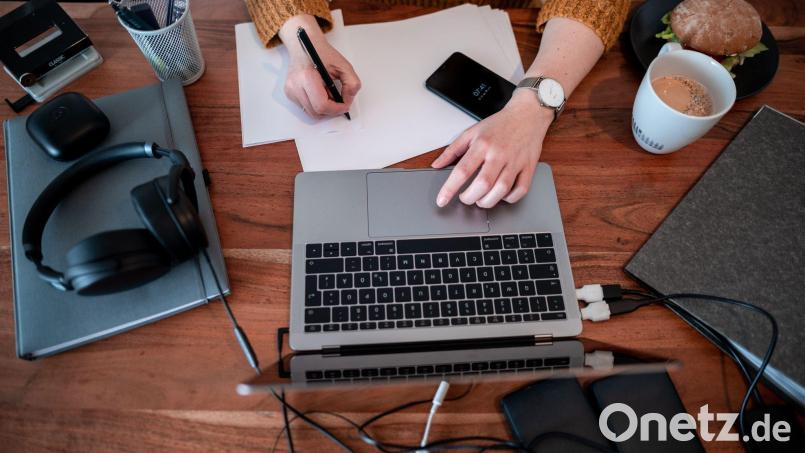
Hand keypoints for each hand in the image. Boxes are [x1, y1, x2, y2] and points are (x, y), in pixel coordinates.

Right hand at [278, 15, 360, 117]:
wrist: (304, 44)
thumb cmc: (321, 53)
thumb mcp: (343, 65)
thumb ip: (352, 84)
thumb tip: (348, 101)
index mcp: (307, 77)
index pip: (322, 105)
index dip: (336, 109)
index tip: (345, 105)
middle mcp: (295, 85)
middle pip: (316, 112)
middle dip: (331, 110)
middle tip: (339, 100)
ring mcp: (290, 90)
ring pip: (311, 113)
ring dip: (324, 108)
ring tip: (329, 93)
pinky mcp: (289, 93)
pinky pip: (306, 108)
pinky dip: (316, 105)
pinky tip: (320, 92)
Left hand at [432, 91, 552, 207]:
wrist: (528, 114)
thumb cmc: (499, 125)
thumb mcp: (471, 132)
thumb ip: (452, 150)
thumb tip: (436, 165)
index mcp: (482, 144)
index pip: (462, 170)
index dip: (450, 188)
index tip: (442, 200)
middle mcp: (499, 153)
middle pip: (483, 184)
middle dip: (470, 198)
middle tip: (465, 198)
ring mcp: (515, 161)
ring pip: (502, 189)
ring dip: (488, 201)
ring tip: (480, 199)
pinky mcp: (529, 167)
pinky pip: (521, 189)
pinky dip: (510, 198)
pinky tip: (501, 196)